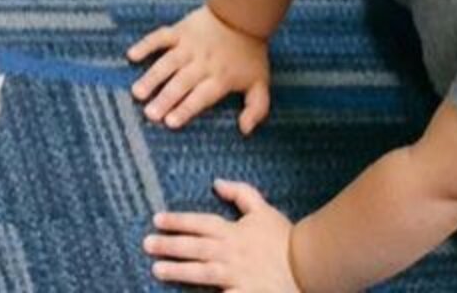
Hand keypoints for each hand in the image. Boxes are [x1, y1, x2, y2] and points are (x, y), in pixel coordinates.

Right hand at [127, 5, 270, 132]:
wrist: (244, 15)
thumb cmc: (250, 54)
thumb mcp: (260, 83)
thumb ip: (256, 109)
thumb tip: (245, 130)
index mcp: (220, 78)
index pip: (201, 97)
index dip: (185, 109)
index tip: (170, 122)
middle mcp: (202, 63)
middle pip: (181, 83)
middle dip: (165, 99)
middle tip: (149, 113)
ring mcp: (189, 46)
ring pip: (167, 63)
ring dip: (152, 77)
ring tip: (137, 92)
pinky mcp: (180, 31)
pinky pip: (160, 37)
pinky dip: (146, 45)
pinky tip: (131, 55)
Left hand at [145, 180, 298, 291]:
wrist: (310, 267)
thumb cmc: (284, 239)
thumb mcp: (263, 211)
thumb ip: (241, 194)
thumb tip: (216, 182)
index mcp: (235, 232)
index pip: (201, 223)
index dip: (178, 220)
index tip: (157, 219)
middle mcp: (233, 253)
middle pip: (196, 247)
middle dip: (170, 244)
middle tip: (146, 243)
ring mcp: (237, 276)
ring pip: (203, 272)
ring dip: (178, 270)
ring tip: (156, 269)